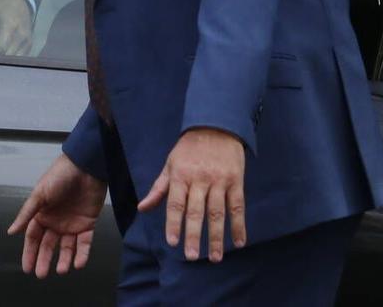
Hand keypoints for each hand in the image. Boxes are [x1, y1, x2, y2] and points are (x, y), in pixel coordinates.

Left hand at [0, 0, 35, 55]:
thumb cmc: (3, 6)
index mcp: (10, 25)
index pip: (1, 46)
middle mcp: (21, 34)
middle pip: (9, 54)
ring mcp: (27, 39)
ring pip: (17, 58)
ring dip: (7, 61)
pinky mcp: (30, 42)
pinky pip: (23, 56)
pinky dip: (14, 59)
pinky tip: (6, 60)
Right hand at [7, 153, 105, 277]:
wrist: (85, 166)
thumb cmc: (59, 176)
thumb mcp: (40, 194)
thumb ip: (26, 214)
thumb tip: (11, 231)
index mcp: (42, 214)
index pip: (33, 238)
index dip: (29, 253)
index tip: (27, 269)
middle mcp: (55, 221)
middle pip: (48, 245)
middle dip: (44, 260)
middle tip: (42, 274)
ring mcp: (72, 224)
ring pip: (67, 247)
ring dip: (64, 259)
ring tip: (62, 270)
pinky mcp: (88, 223)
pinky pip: (84, 243)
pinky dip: (82, 254)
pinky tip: (78, 263)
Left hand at [137, 127, 245, 261]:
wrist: (216, 125)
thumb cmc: (189, 148)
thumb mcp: (170, 164)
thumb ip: (159, 188)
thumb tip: (142, 208)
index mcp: (181, 175)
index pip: (176, 203)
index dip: (174, 223)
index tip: (172, 242)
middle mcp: (200, 179)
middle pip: (197, 211)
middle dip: (194, 235)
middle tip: (192, 256)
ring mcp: (219, 180)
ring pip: (218, 212)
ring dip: (217, 237)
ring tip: (216, 257)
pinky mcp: (236, 181)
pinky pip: (237, 206)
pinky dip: (239, 225)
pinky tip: (239, 242)